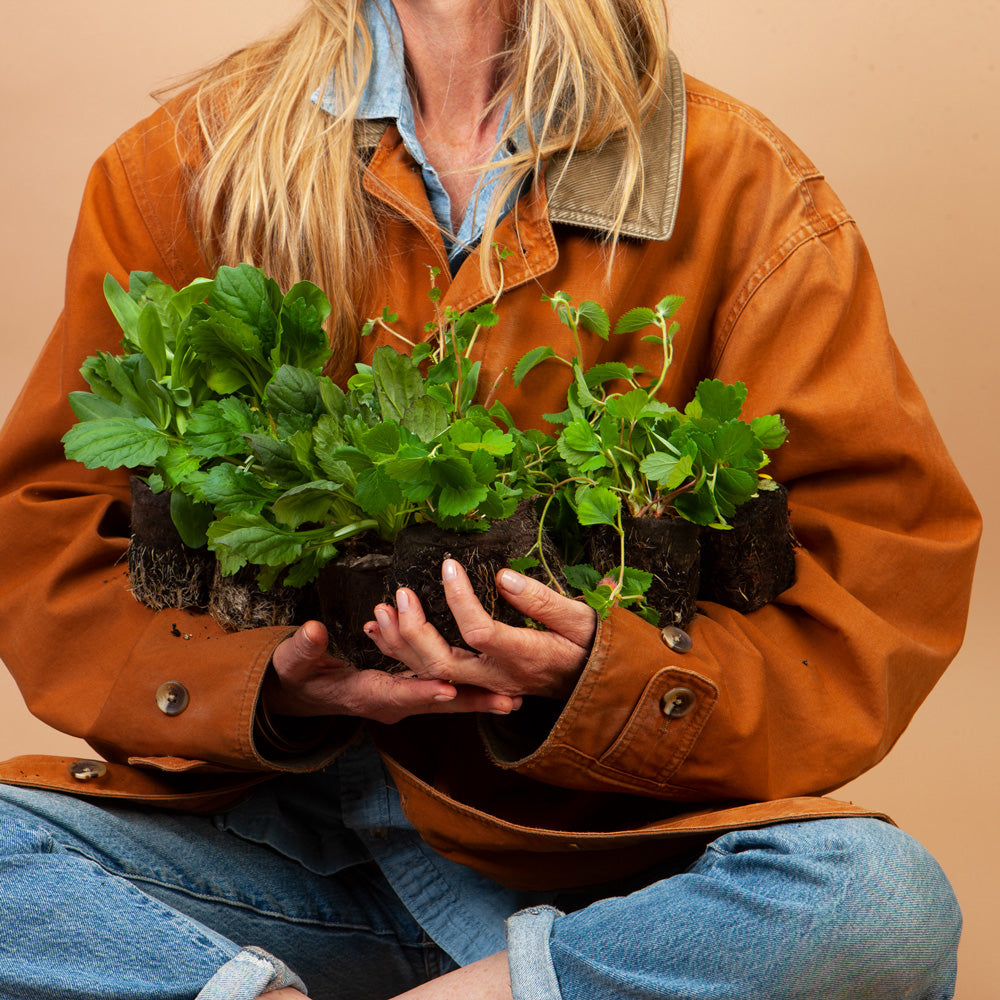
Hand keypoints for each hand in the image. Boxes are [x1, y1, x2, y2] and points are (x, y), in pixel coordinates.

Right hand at [266, 619, 520, 724]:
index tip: (449, 690)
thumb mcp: (292, 662)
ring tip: (516, 697)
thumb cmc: (296, 676)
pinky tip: (494, 682)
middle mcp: (390, 703)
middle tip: (510, 700)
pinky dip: (467, 686)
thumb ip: (304, 648)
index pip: (397, 694)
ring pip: (446, 698)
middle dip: (472, 702)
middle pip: (436, 703)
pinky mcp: (409, 691)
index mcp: (364, 695)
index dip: (422, 692)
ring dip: (479, 696)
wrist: (302, 694)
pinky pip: (442, 689)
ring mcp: (402, 700)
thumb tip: (313, 630)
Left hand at [365, 559, 596, 700]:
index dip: (459, 599)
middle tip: (400, 594)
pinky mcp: (477, 683)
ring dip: (401, 645)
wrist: (592, 684)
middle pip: (442, 664)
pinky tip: (385, 634)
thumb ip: (540, 599)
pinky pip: (433, 676)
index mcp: (524, 656)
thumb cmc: (588, 646)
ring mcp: (485, 684)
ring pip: (431, 675)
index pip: (480, 632)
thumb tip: (502, 576)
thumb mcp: (578, 618)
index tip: (449, 565)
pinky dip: (405, 656)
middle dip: (414, 630)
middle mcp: (498, 676)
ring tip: (381, 611)